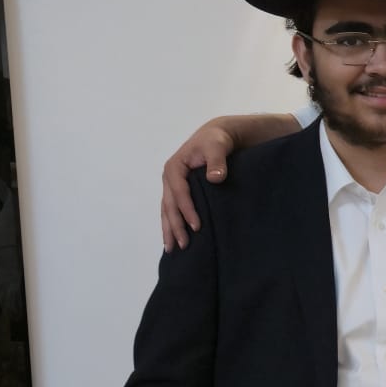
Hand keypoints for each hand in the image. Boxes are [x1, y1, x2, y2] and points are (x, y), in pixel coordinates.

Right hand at [161, 113, 299, 249]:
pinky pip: (172, 210)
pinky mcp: (178, 191)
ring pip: (167, 211)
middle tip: (183, 245)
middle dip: (175, 226)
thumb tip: (215, 178)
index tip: (197, 226)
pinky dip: (172, 225)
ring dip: (170, 230)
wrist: (216, 137)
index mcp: (174, 168)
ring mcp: (172, 186)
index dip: (187, 210)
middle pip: (169, 206)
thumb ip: (217, 161)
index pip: (179, 192)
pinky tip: (173, 240)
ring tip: (172, 249)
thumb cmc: (216, 141)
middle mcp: (169, 178)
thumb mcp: (217, 146)